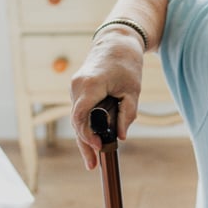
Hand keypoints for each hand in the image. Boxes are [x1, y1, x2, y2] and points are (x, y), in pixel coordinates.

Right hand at [69, 31, 146, 171]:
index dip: (87, 135)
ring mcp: (75, 89)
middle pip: (77, 122)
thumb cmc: (126, 63)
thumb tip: (121, 136)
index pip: (80, 116)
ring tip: (93, 162)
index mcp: (89, 85)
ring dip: (84, 139)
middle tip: (93, 166)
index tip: (99, 147)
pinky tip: (92, 144)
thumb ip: (127, 114)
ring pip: (77, 119)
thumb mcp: (133, 90)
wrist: (116, 41)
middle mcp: (77, 87)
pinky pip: (80, 113)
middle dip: (84, 145)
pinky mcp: (78, 91)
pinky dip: (86, 128)